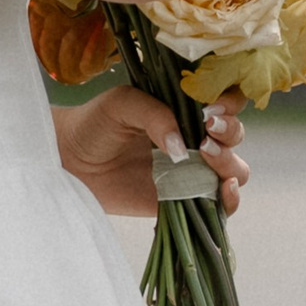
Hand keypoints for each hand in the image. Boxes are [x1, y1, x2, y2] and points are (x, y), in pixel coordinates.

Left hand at [52, 88, 248, 222]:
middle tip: (206, 131)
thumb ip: (155, 115)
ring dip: (230, 163)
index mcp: (186, 108)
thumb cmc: (95, 124)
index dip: (230, 102)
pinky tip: (224, 190)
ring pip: (235, 169)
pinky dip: (231, 199)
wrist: (70, 161)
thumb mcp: (122, 105)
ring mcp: (193, 170)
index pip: (226, 101)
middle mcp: (197, 138)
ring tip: (205, 156)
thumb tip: (183, 146)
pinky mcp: (185, 200)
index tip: (213, 108)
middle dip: (229, 132)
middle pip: (235, 135)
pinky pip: (220, 204)